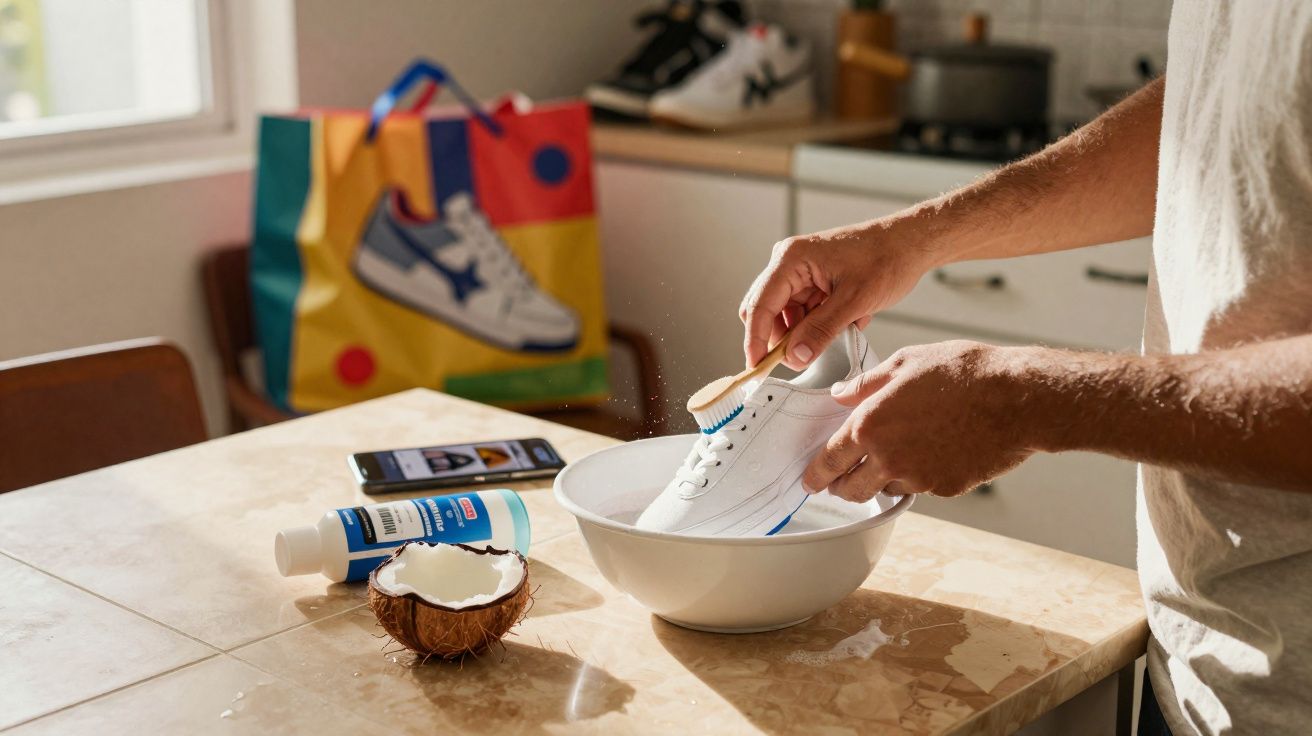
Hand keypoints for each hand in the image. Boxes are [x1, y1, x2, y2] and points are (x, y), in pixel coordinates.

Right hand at [739, 220, 937, 369]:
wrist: (910, 244)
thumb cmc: (886, 259)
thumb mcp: (855, 301)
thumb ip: (821, 330)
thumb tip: (795, 357)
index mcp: (791, 259)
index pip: (759, 305)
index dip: (755, 340)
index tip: (756, 368)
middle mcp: (789, 263)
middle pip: (766, 312)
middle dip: (781, 339)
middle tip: (802, 360)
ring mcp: (800, 273)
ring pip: (785, 316)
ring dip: (804, 333)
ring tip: (838, 332)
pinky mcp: (812, 282)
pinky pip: (803, 313)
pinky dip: (818, 325)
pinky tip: (844, 322)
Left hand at [802, 341, 1036, 499]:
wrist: (1017, 398)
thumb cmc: (964, 373)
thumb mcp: (906, 362)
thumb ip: (866, 383)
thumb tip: (840, 393)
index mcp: (870, 425)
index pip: (829, 460)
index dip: (815, 474)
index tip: (810, 480)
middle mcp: (888, 457)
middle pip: (851, 488)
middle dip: (842, 486)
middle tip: (840, 480)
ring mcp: (918, 477)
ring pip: (885, 488)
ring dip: (881, 479)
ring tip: (894, 455)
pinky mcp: (945, 488)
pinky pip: (920, 487)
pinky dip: (917, 476)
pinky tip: (931, 452)